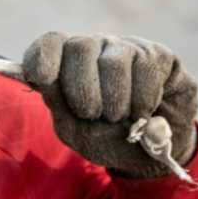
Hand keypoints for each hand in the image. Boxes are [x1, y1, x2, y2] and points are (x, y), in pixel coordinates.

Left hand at [23, 33, 197, 177]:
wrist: (150, 156)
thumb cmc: (105, 138)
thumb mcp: (75, 129)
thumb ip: (57, 103)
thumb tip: (38, 76)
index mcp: (66, 62)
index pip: (50, 42)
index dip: (43, 56)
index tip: (43, 77)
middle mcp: (95, 47)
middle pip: (80, 47)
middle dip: (83, 89)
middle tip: (92, 114)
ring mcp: (127, 48)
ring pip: (113, 61)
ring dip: (114, 100)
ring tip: (119, 117)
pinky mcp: (159, 55)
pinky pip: (146, 68)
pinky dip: (142, 100)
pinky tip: (144, 111)